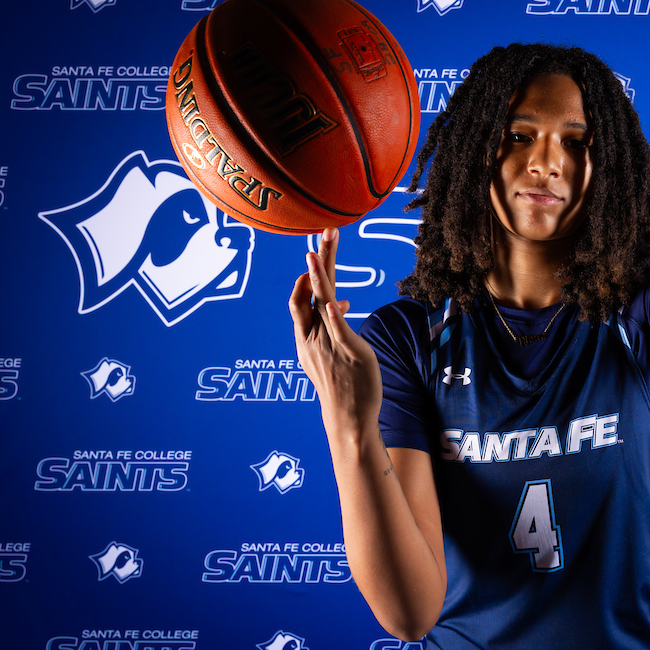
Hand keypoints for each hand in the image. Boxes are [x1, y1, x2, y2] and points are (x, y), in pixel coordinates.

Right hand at [289, 228, 381, 434]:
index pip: (300, 297)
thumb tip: (342, 302)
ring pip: (321, 303)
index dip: (306, 275)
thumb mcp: (334, 350)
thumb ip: (333, 325)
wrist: (347, 417)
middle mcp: (313, 337)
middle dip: (318, 260)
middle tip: (325, 232)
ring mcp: (329, 344)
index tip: (316, 254)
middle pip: (309, 290)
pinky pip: (338, 331)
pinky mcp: (349, 353)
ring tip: (319, 250)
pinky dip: (334, 315)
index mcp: (307, 336)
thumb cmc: (343, 384)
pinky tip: (336, 300)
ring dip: (321, 276)